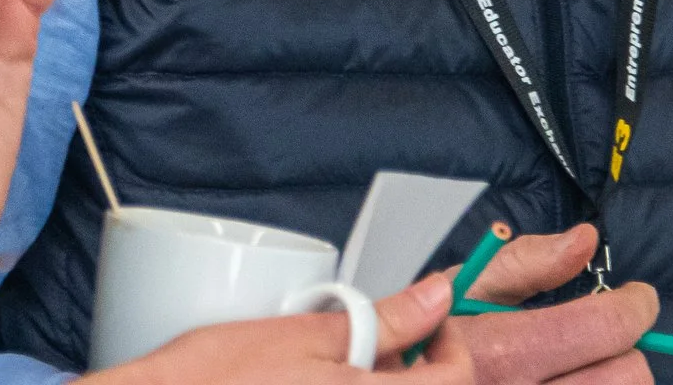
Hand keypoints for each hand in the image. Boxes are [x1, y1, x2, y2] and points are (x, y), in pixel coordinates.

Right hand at [94, 271, 472, 383]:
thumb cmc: (217, 377)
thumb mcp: (305, 334)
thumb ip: (384, 320)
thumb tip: (437, 296)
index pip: (456, 381)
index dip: (450, 342)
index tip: (429, 319)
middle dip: (415, 368)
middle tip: (385, 337)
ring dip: (382, 382)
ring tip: (343, 363)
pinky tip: (319, 384)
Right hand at [454, 225, 657, 384]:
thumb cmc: (431, 339)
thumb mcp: (465, 287)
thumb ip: (527, 262)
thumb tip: (584, 240)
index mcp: (504, 351)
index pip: (605, 328)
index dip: (635, 306)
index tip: (636, 298)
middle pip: (626, 376)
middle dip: (627, 348)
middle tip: (606, 336)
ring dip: (616, 379)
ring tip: (590, 364)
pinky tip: (578, 382)